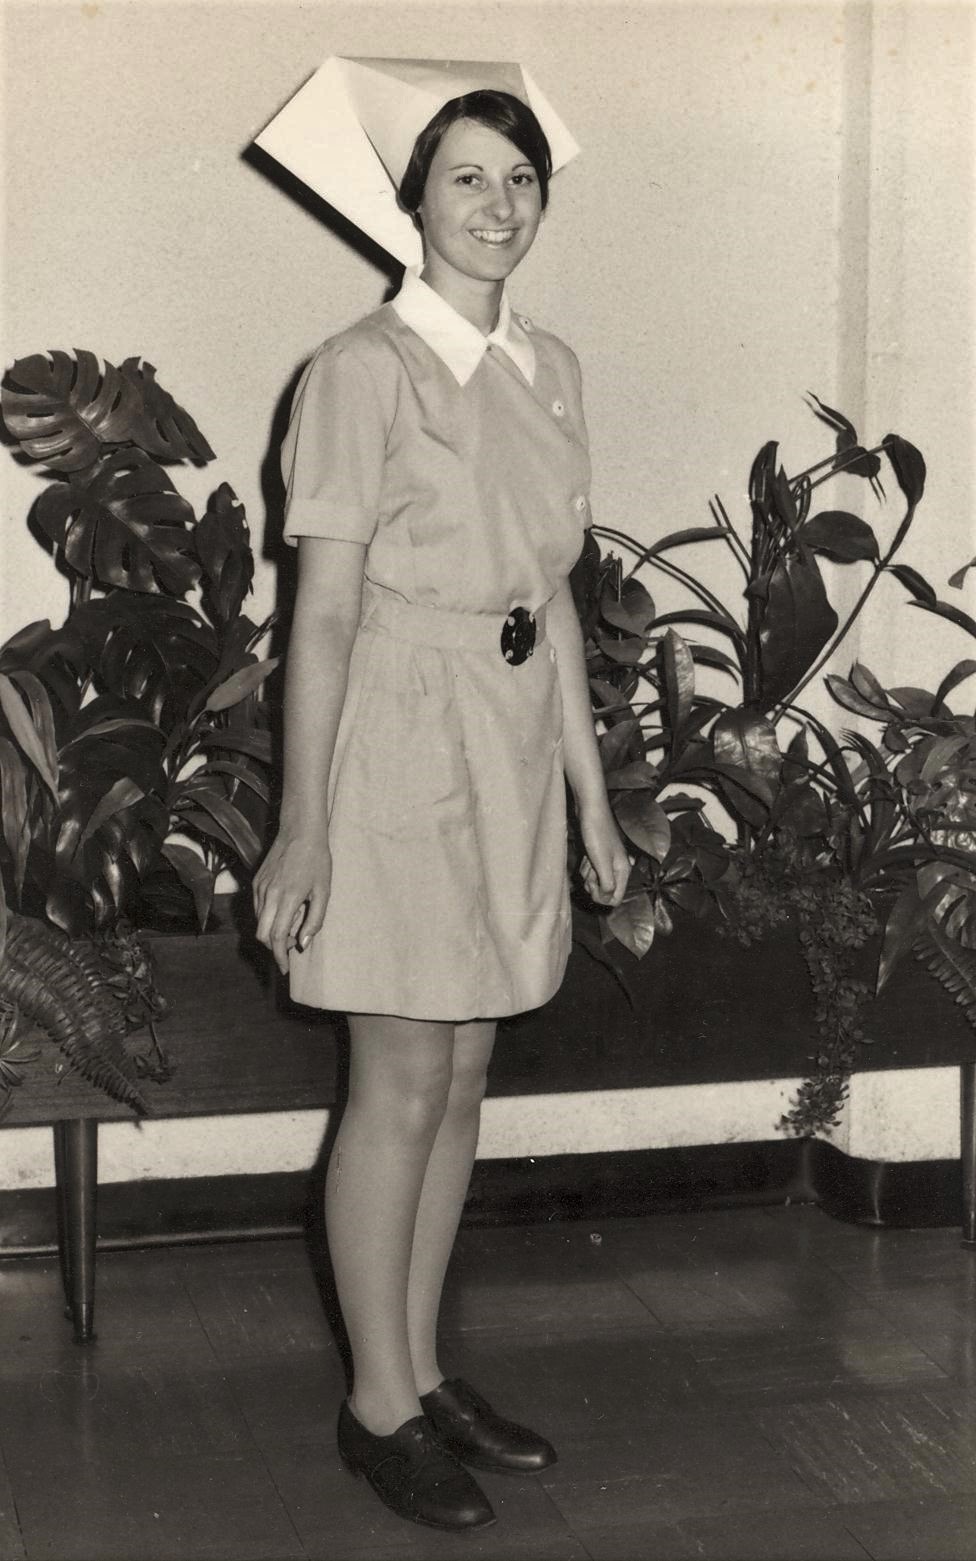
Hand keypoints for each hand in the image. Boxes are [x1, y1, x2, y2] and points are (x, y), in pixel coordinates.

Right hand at [253, 829, 331, 975]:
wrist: (300, 831)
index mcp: (287, 898)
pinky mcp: (256, 881)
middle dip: (274, 948)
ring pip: (259, 922)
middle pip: (262, 934)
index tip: (284, 968)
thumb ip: (315, 919)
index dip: (279, 956)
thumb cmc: (317, 860)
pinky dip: (268, 917)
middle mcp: (268, 895)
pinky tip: (284, 910)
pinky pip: (258, 908)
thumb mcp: (324, 892)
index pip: (276, 937)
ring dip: (271, 931)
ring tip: (293, 923)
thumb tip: (303, 943)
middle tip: (289, 950)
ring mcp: (259, 888)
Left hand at [579, 805, 630, 907]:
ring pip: (597, 882)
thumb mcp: (601, 862)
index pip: (616, 899)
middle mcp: (619, 868)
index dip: (602, 898)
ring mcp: (609, 862)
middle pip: (606, 892)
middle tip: (589, 872)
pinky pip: (592, 871)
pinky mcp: (599, 856)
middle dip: (594, 887)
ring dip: (588, 876)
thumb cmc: (596, 833)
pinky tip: (585, 857)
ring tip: (587, 861)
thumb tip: (607, 899)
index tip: (593, 885)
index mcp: (623, 871)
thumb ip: (607, 883)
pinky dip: (586, 868)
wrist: (590, 809)